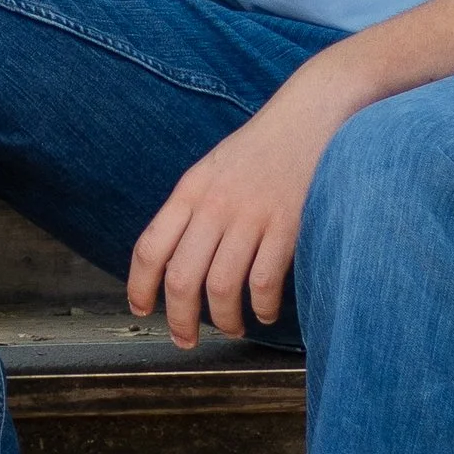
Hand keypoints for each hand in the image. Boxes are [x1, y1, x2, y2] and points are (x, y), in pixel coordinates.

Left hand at [127, 54, 364, 347]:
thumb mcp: (214, 169)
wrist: (313, 112)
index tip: (142, 309)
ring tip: (231, 328)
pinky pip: (263, 281)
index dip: (140, 287)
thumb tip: (176, 257)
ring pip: (220, 286)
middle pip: (181, 277)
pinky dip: (261, 306)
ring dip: (223, 319)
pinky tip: (264, 312)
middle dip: (179, 319)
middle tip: (185, 340)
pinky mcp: (287, 224)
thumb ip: (194, 207)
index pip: (150, 248)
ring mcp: (250, 215)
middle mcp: (214, 205)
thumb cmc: (264, 146)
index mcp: (190, 190)